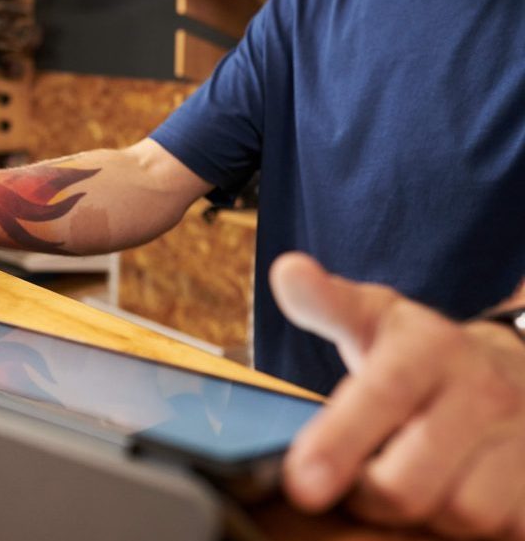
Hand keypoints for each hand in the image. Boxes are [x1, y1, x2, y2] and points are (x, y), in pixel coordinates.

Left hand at [270, 252, 524, 538]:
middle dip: (370, 493)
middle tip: (357, 482)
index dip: (339, 441)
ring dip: (427, 515)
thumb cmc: (423, 353)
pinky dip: (472, 530)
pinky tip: (453, 498)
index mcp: (433, 348)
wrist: (518, 366)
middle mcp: (487, 393)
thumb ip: (326, 303)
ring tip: (414, 483)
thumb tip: (286, 271)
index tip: (302, 482)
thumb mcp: (374, 318)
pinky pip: (506, 531)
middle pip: (411, 481)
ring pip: (463, 515)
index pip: (383, 395)